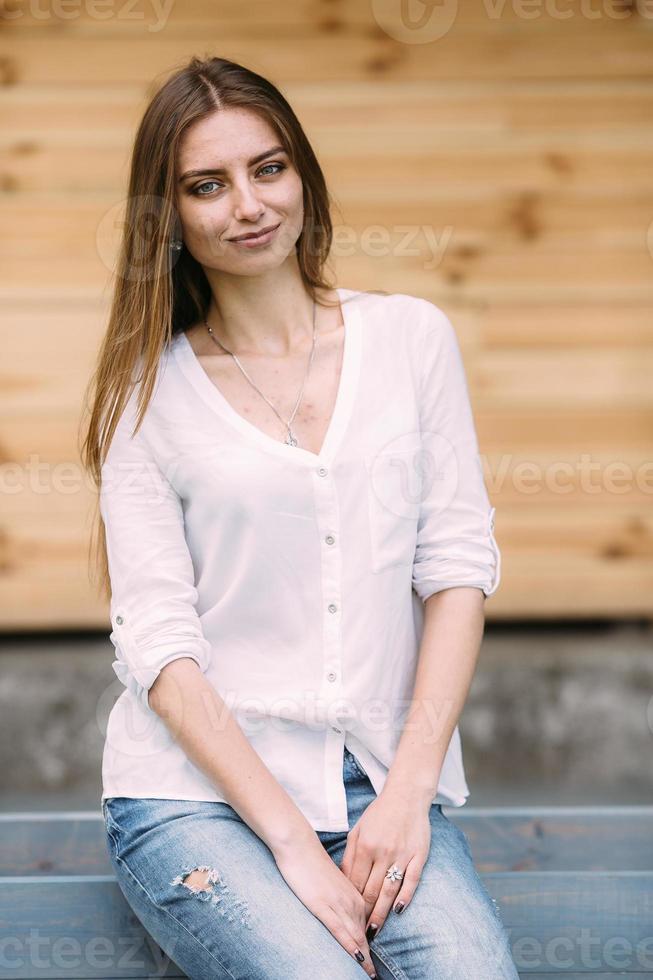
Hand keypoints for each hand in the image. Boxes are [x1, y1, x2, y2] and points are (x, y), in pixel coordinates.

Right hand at [272, 833, 377, 977]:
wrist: (299, 845)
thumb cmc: (311, 863)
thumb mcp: (330, 883)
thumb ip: (339, 898)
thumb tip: (341, 913)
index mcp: (354, 893)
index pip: (365, 927)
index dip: (369, 948)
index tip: (372, 967)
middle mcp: (351, 900)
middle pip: (363, 935)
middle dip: (368, 959)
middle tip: (374, 977)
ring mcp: (338, 903)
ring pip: (356, 936)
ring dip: (363, 958)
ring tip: (369, 976)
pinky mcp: (324, 906)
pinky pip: (341, 931)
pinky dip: (350, 947)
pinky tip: (358, 959)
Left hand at [339, 789, 430, 940]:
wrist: (406, 796)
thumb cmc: (379, 814)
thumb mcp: (358, 830)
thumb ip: (350, 855)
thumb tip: (342, 881)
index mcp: (365, 846)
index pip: (355, 882)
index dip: (350, 902)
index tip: (346, 917)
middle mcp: (382, 852)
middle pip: (371, 891)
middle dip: (364, 914)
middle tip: (359, 933)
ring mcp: (401, 855)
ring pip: (389, 891)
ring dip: (381, 913)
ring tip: (374, 930)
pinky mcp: (418, 856)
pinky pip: (411, 881)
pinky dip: (404, 897)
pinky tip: (398, 911)